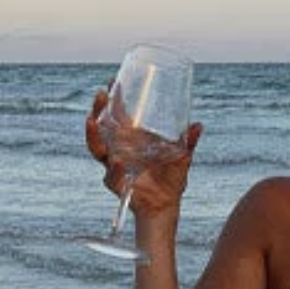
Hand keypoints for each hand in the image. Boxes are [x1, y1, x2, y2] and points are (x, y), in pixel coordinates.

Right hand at [85, 86, 201, 218]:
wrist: (166, 207)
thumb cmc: (171, 181)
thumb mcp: (182, 158)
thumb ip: (188, 142)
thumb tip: (198, 125)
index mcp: (132, 140)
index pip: (117, 115)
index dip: (114, 99)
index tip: (113, 81)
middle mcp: (119, 150)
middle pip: (100, 126)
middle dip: (98, 110)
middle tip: (100, 95)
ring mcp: (114, 166)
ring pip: (96, 148)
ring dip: (93, 134)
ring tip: (92, 120)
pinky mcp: (116, 183)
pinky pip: (111, 175)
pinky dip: (114, 169)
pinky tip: (118, 161)